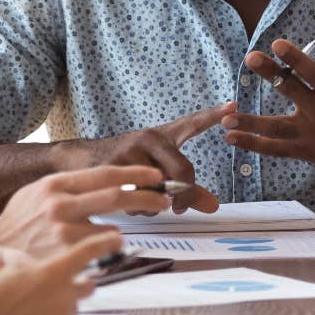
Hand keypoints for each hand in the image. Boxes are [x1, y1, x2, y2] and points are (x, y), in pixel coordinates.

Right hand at [0, 165, 172, 256]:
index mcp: (54, 185)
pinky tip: (87, 256)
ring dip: (116, 235)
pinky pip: (99, 253)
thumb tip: (105, 183)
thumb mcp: (35, 194)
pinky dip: (101, 254)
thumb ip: (67, 188)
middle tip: (163, 200)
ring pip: (112, 229)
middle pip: (117, 196)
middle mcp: (60, 205)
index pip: (105, 173)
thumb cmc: (17, 224)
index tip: (155, 176)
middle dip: (148, 197)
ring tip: (103, 241)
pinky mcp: (66, 257)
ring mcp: (63, 232)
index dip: (135, 174)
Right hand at [0, 231, 121, 314]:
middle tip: (59, 288)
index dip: (106, 243)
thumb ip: (40, 265)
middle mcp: (65, 292)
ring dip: (64, 307)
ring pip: (75, 308)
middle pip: (88, 285)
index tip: (118, 239)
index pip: (88, 251)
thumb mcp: (14, 267)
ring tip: (37, 310)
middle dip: (78, 285)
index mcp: (53, 270)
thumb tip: (55, 269)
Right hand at [48, 103, 232, 212]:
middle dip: (185, 195)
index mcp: (162, 136)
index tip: (233, 106)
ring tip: (143, 199)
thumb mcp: (158, 171)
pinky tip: (128, 201)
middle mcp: (148, 138)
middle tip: (180, 208)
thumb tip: (214, 207)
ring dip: (154, 205)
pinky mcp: (113, 166)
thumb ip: (188, 189)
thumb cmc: (127, 165)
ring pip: (159, 189)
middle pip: (182, 171)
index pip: (192, 123)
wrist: (81, 161)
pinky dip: (136, 207)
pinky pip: (137, 197)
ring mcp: (130, 150)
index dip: (213, 115)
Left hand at [221, 7, 314, 171]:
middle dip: (271, 75)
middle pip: (293, 92)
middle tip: (251, 57)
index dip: (296, 59)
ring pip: (278, 128)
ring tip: (227, 118)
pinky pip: (276, 148)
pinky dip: (254, 144)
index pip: (314, 73)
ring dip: (252, 124)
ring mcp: (311, 134)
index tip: (277, 43)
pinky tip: (231, 137)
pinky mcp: (304, 150)